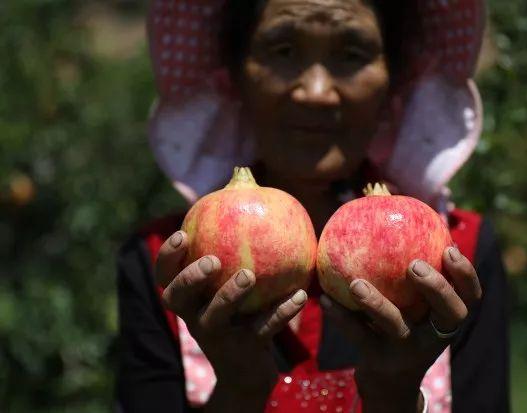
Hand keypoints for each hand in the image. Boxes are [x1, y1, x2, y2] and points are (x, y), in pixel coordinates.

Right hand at [156, 230, 307, 411]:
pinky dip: (282, 312)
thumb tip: (247, 183)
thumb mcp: (229, 284)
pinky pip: (263, 328)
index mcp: (188, 298)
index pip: (165, 276)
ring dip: (230, 294)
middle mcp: (194, 316)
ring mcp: (216, 336)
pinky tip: (301, 295)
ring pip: (216, 316)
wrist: (247, 371)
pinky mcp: (243, 350)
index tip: (182, 234)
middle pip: (178, 297)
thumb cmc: (240, 312)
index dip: (167, 257)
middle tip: (211, 261)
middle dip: (190, 277)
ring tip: (249, 275)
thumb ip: (233, 245)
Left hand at [320, 247, 481, 412]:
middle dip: (436, 288)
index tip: (450, 248)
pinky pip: (359, 335)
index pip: (470, 297)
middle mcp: (434, 337)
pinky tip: (325, 300)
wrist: (389, 383)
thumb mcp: (413, 307)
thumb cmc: (401, 328)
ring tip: (356, 283)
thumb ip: (409, 275)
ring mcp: (407, 351)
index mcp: (446, 319)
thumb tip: (390, 219)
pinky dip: (341, 317)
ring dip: (376, 303)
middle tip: (414, 265)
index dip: (466, 274)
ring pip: (396, 326)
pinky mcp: (380, 361)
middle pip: (449, 314)